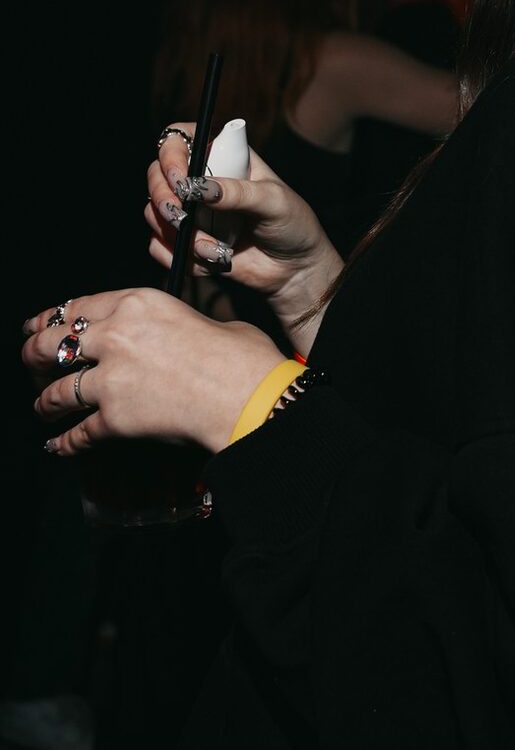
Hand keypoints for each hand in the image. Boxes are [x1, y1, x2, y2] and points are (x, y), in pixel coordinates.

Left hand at [22, 291, 283, 456]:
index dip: (50, 319)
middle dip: (33, 355)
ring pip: (56, 391)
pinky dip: (64, 443)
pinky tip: (57, 446)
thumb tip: (190, 331)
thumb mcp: (212, 319)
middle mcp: (116, 336)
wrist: (249, 398)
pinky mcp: (115, 418)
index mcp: (137, 303)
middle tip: (30, 363)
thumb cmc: (242, 359)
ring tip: (41, 408)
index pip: (77, 307)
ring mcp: (111, 379)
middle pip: (52, 344)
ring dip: (44, 403)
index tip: (39, 326)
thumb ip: (183, 321)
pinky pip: (78, 433)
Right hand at [149, 129, 340, 352]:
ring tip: (215, 248)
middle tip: (182, 217)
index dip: (171, 154)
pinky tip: (212, 260)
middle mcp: (200, 181)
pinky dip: (180, 257)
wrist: (295, 270)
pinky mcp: (186, 241)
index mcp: (223, 157)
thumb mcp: (274, 202)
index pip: (179, 138)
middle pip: (156, 174)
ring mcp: (191, 211)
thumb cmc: (292, 225)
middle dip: (163, 197)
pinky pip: (160, 247)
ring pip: (153, 212)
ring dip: (179, 234)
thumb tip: (198, 188)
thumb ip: (238, 192)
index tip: (181, 180)